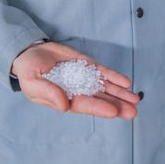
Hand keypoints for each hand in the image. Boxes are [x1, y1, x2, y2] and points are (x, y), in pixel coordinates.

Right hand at [11, 41, 139, 118]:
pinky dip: (114, 77)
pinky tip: (126, 83)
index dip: (99, 108)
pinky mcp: (87, 65)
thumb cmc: (28, 71)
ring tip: (136, 99)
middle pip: (100, 99)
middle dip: (117, 105)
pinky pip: (103, 72)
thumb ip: (48, 93)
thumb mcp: (32, 82)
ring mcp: (84, 78)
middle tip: (133, 110)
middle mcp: (77, 91)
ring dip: (120, 93)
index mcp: (64, 99)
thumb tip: (65, 105)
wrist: (31, 52)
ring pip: (105, 87)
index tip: (114, 111)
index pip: (85, 105)